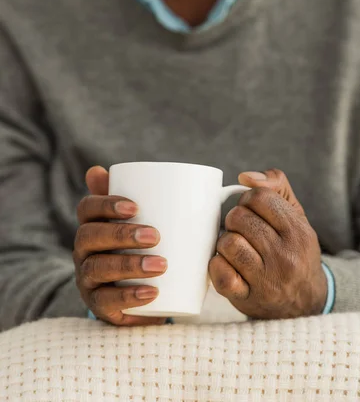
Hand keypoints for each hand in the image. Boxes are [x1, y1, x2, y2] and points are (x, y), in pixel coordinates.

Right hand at [74, 166, 167, 326]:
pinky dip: (129, 296)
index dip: (106, 204)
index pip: (87, 208)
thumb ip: (138, 191)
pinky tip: (152, 292)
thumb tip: (100, 169)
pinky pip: (106, 301)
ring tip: (161, 265)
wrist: (148, 291)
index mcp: (92, 223)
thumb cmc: (143, 244)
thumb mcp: (142, 219)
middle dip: (121, 234)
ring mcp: (87, 278)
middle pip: (90, 237)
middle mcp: (83, 249)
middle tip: (155, 236)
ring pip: (97, 268)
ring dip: (128, 265)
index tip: (136, 207)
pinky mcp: (98, 305)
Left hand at [209, 169, 327, 319]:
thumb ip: (276, 186)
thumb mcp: (297, 215)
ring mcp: (267, 280)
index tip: (251, 210)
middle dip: (234, 219)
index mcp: (298, 232)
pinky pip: (220, 274)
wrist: (306, 303)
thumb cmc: (295, 250)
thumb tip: (245, 177)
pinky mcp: (247, 298)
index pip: (260, 197)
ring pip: (227, 242)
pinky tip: (227, 265)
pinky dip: (217, 266)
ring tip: (235, 247)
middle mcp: (285, 256)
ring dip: (225, 242)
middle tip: (241, 229)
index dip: (248, 199)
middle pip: (239, 217)